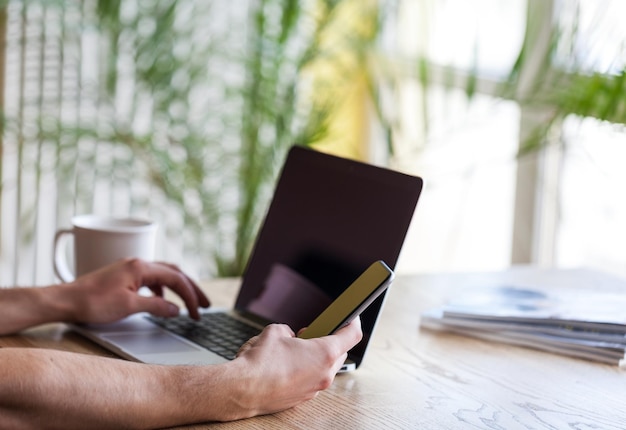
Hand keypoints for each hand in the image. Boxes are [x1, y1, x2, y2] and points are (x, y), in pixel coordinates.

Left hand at [66, 258, 209, 323]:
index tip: (197, 313)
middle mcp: (138, 263)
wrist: (65, 301)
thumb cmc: (92, 303)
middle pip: (174, 273)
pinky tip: (160, 302)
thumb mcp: (129, 307)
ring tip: (188, 304)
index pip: (176, 279)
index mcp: (141, 267)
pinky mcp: (123, 276)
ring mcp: (130, 268)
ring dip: (178, 289)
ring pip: (163, 275)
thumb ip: (156, 307)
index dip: (190, 296)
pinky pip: (150, 279)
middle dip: (191, 289)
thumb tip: (175, 310)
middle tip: (206, 304)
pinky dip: (161, 290)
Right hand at [231, 318, 362, 418]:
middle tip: (313, 333)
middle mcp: (324, 374)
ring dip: (317, 357)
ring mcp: (315, 388)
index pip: (352, 335)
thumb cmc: (260, 363)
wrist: (242, 390)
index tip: (351, 316)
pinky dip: (307, 370)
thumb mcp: (275, 332)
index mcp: (324, 353)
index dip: (352, 321)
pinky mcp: (303, 398)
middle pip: (340, 352)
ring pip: (326, 368)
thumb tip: (290, 336)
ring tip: (297, 349)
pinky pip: (313, 380)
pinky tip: (289, 365)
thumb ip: (289, 330)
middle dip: (329, 341)